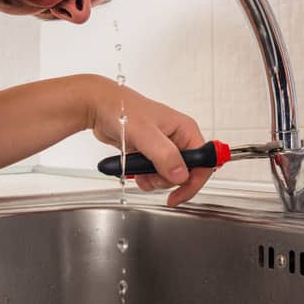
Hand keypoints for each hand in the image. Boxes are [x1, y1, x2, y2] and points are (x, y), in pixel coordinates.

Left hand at [87, 77, 211, 205]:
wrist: (100, 108)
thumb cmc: (122, 109)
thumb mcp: (145, 133)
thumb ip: (165, 155)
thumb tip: (181, 175)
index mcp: (185, 129)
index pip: (204, 161)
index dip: (194, 181)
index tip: (180, 195)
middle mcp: (178, 139)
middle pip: (186, 173)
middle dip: (167, 180)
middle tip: (152, 175)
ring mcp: (164, 147)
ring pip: (170, 177)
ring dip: (154, 180)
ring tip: (140, 172)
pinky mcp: (152, 154)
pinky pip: (156, 175)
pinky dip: (146, 179)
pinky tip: (135, 172)